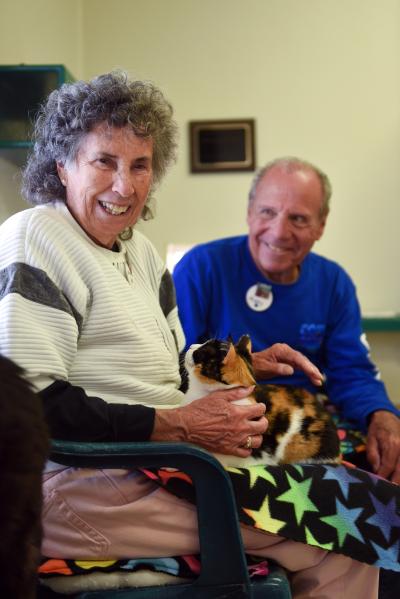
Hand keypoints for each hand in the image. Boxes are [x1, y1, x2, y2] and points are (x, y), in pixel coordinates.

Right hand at [152, 386, 267, 456]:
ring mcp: (235, 440)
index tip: (258, 407)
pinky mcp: (228, 450)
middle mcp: (240, 428)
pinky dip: (247, 448)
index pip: (260, 410)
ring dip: (257, 435)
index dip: (261, 407)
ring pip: (257, 441)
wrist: (187, 425)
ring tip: (251, 431)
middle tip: (257, 419)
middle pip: (262, 427)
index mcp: (238, 413)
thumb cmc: (201, 409)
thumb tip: (250, 388)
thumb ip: (236, 392)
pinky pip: (245, 453)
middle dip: (263, 421)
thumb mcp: (218, 396)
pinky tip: (243, 442)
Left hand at [251, 343, 322, 385]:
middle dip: (311, 369)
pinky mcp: (287, 360)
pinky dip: (306, 372)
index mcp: (281, 350)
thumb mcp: (264, 368)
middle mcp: (286, 350)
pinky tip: (313, 378)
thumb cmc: (255, 366)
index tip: (314, 374)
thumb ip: (277, 369)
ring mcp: (287, 355)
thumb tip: (291, 370)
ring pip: (302, 362)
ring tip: (319, 381)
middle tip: (319, 379)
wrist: (249, 365)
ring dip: (311, 371)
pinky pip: (299, 365)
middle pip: (302, 359)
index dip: (307, 366)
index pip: (297, 358)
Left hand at [366, 410, 399, 483]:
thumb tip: (376, 471)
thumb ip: (373, 456)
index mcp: (392, 445)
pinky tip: (397, 478)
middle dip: (395, 482)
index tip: (378, 485)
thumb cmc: (377, 429)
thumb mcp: (370, 440)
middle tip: (388, 492)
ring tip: (393, 487)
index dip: (384, 476)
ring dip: (399, 478)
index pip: (388, 466)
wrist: (387, 417)